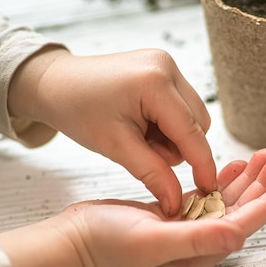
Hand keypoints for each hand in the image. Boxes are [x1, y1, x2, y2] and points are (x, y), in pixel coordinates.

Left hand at [9, 47, 215, 215]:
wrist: (56, 84)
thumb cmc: (78, 110)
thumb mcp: (115, 147)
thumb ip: (152, 173)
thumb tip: (176, 202)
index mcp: (155, 83)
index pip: (191, 132)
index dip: (202, 164)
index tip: (209, 189)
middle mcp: (167, 67)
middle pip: (198, 123)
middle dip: (178, 147)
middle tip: (143, 151)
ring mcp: (167, 64)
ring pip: (193, 116)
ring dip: (173, 137)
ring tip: (139, 137)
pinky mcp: (164, 67)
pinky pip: (182, 106)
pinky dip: (168, 124)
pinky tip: (142, 125)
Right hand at [64, 148, 265, 266]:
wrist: (72, 243)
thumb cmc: (106, 245)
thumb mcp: (152, 242)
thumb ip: (195, 240)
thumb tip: (238, 237)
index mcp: (196, 256)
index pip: (239, 228)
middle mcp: (195, 245)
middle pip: (237, 212)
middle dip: (261, 186)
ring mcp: (183, 230)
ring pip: (224, 202)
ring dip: (246, 180)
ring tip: (265, 157)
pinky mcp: (170, 215)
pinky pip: (204, 197)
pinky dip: (220, 179)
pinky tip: (235, 166)